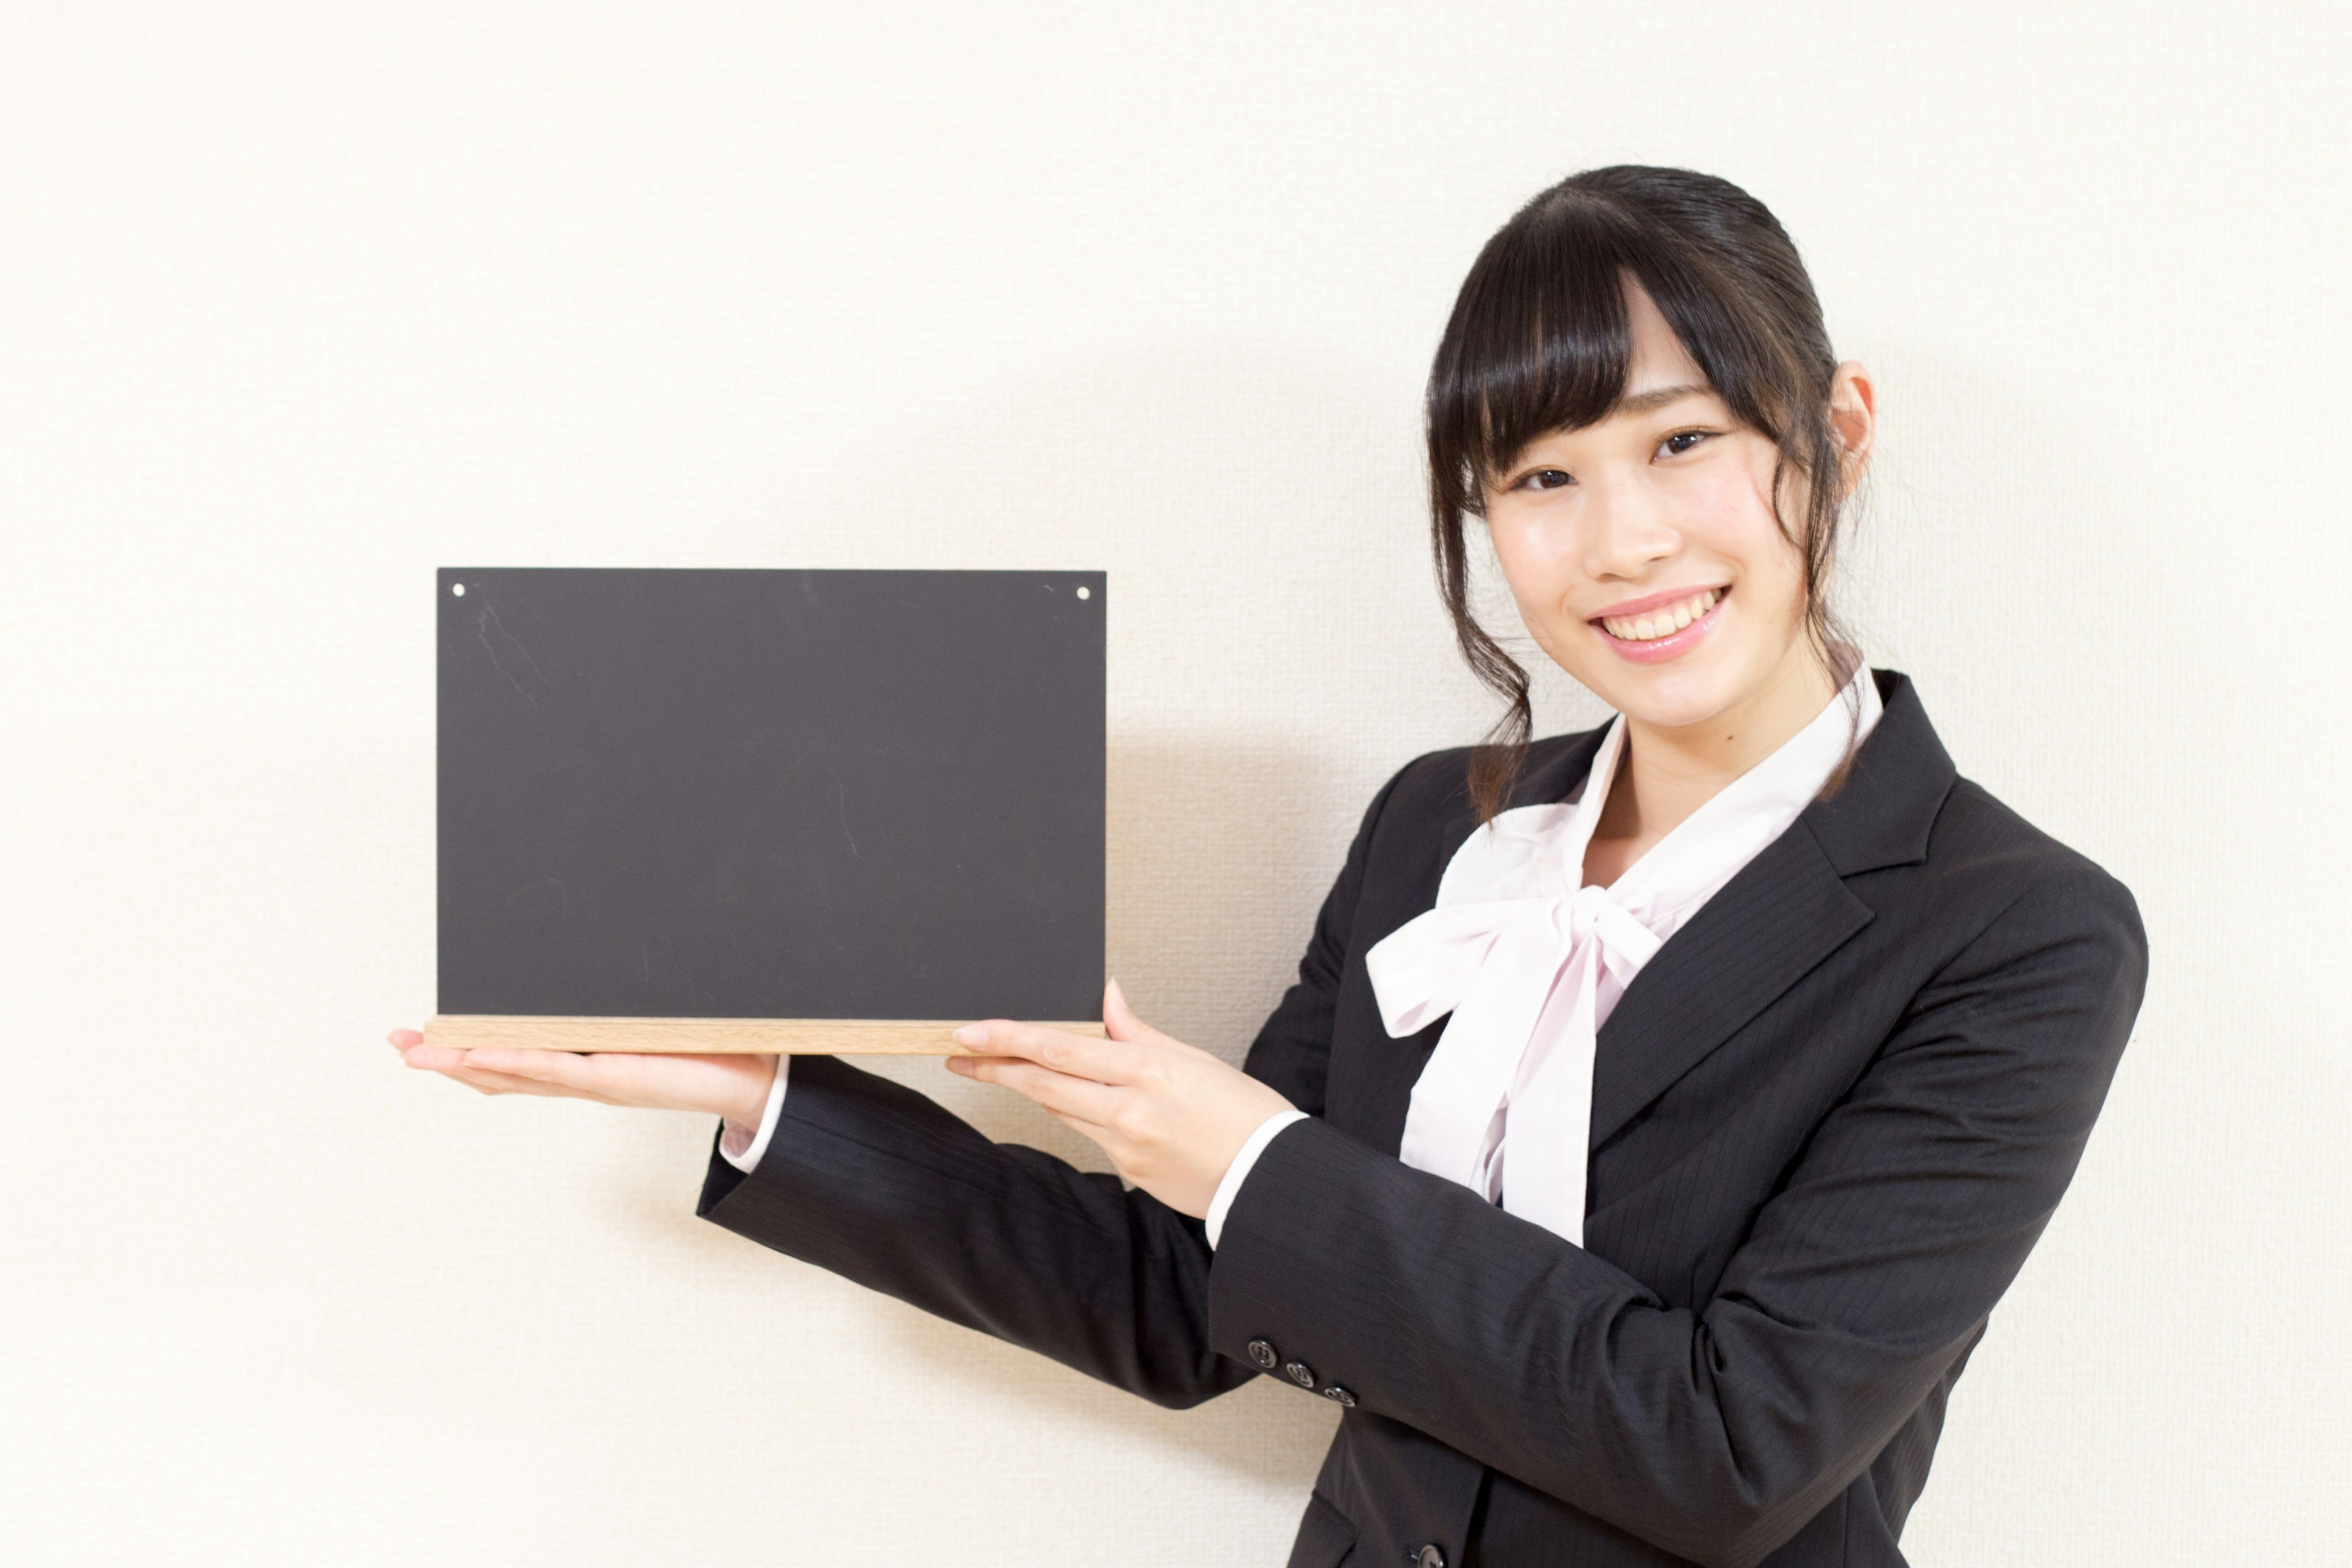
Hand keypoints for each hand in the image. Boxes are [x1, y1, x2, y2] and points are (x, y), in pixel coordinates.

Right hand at [388, 1030, 778, 1129]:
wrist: (753, 1075)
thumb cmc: (706, 1043)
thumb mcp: (646, 1014)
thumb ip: (613, 998)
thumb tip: (591, 955)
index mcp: (582, 1059)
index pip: (511, 1056)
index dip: (463, 1048)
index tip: (421, 1035)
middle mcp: (579, 1075)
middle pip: (497, 1072)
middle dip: (445, 1059)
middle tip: (398, 1046)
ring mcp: (592, 1080)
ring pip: (514, 1073)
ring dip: (463, 1063)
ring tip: (418, 1055)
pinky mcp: (614, 1078)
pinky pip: (555, 1069)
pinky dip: (514, 1061)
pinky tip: (478, 1054)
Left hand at [944, 978, 1295, 1219]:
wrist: (1271, 1178)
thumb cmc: (1246, 1113)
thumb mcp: (1195, 1058)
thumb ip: (1139, 1031)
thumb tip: (1107, 997)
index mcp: (1149, 1070)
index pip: (1059, 1048)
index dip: (1007, 1039)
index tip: (969, 1032)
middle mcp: (1130, 1109)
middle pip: (1043, 1083)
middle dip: (995, 1065)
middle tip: (959, 1053)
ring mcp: (1125, 1145)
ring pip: (1060, 1109)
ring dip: (1027, 1087)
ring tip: (995, 1068)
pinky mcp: (1129, 1172)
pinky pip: (1087, 1134)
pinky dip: (1072, 1111)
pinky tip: (1066, 1098)